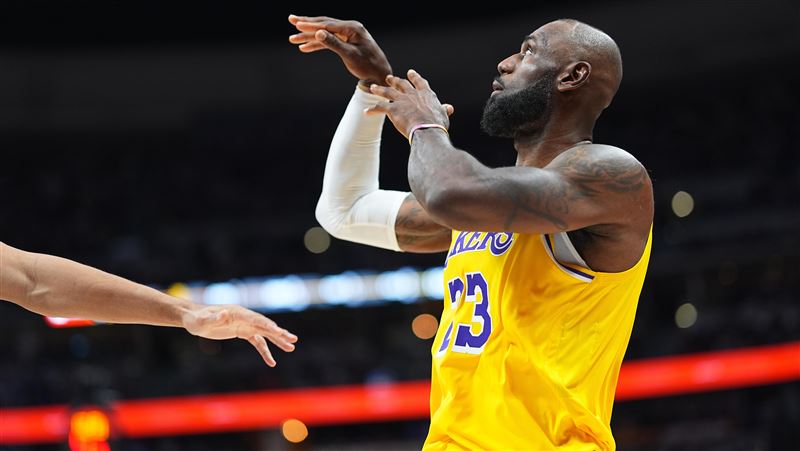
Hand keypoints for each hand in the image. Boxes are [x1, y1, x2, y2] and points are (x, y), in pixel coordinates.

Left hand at [182, 304, 297, 366]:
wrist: (194, 319)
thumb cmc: (196, 319)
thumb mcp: (202, 320)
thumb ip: (213, 318)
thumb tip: (224, 313)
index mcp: (238, 312)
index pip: (256, 319)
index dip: (268, 326)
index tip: (280, 332)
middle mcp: (245, 317)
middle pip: (265, 325)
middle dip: (279, 333)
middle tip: (293, 340)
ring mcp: (245, 325)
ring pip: (265, 333)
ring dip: (278, 341)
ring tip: (291, 347)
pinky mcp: (242, 332)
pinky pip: (257, 342)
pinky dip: (265, 351)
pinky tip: (272, 362)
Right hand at [288, 14, 391, 85]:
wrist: (379, 74)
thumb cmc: (368, 66)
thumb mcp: (350, 55)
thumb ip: (334, 43)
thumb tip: (318, 32)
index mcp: (352, 28)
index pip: (328, 24)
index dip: (310, 25)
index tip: (296, 24)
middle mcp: (350, 27)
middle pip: (324, 24)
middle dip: (306, 24)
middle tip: (290, 20)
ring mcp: (348, 34)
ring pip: (324, 33)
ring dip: (309, 36)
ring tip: (293, 38)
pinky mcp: (346, 41)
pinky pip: (329, 40)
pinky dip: (317, 44)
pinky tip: (305, 48)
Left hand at [366, 70, 453, 140]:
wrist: (427, 129)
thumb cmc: (437, 124)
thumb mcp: (443, 115)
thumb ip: (444, 110)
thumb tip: (449, 107)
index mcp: (426, 94)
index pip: (419, 82)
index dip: (414, 77)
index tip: (410, 72)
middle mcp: (412, 94)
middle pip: (401, 84)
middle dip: (394, 80)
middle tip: (388, 78)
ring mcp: (401, 100)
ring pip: (387, 92)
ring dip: (379, 89)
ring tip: (372, 87)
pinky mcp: (392, 109)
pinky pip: (379, 107)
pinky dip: (372, 109)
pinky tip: (366, 112)